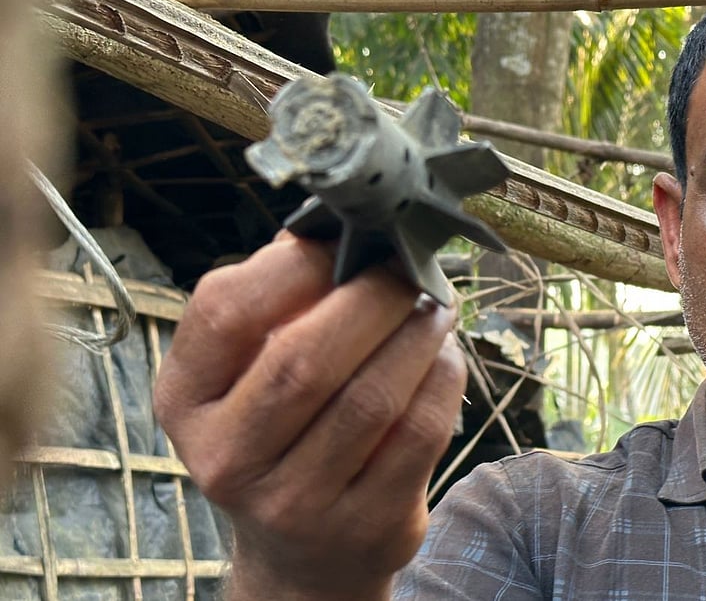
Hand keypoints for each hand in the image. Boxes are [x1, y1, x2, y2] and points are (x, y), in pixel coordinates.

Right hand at [154, 234, 465, 600]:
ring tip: (436, 305)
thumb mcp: (247, 374)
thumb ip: (277, 302)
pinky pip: (418, 433)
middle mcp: (227, 457)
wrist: (303, 553)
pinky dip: (443, 380)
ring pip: (371, 397)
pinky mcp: (364, 525)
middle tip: (408, 269)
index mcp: (185, 400)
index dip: (295, 265)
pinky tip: (445, 355)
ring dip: (417, 335)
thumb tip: (334, 227)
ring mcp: (295, 502)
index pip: (224, 313)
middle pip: (306, 359)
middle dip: (372, 297)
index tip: (346, 241)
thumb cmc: (280, 434)